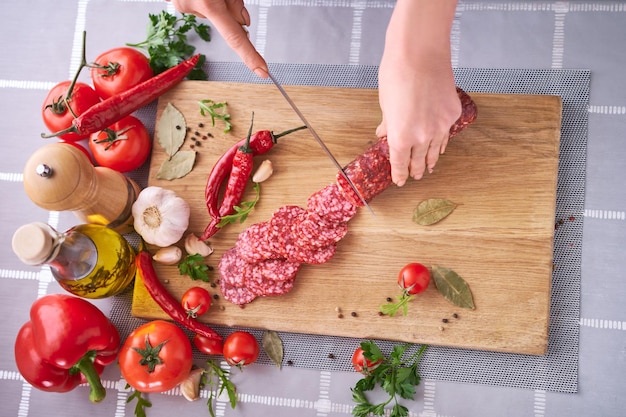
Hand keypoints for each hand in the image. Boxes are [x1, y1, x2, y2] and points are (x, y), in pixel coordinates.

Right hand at [170, 0, 267, 77]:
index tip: (262, 71)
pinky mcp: (176, 2)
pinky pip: (200, 6)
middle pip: (226, 19)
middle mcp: (191, 5)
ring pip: (213, 12)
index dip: (250, 56)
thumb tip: (244, 23)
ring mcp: (181, 4)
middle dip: (230, 7)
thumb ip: (235, 1)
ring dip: (215, 1)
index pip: (236, 37)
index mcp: (207, 2)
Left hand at [376, 0, 459, 185]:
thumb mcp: (385, 103)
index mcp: (400, 136)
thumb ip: (388, 122)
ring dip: (431, 160)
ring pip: (435, 150)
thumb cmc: (397, 73)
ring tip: (429, 168)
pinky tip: (441, 147)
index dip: (399, 174)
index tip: (399, 180)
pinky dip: (442, 143)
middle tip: (416, 177)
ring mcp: (440, 126)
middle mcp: (422, 136)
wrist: (420, 53)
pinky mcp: (452, 114)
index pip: (399, 163)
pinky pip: (446, 135)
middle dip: (415, 170)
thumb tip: (384, 131)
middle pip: (418, 160)